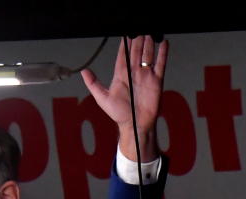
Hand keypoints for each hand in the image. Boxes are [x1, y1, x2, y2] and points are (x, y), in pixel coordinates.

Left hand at [81, 36, 167, 161]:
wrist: (135, 124)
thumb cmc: (119, 114)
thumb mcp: (102, 98)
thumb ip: (93, 83)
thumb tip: (83, 71)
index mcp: (121, 75)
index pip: (122, 56)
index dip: (124, 45)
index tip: (125, 33)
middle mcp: (134, 73)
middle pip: (136, 52)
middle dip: (137, 39)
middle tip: (138, 27)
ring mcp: (146, 75)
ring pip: (148, 54)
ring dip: (148, 43)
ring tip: (148, 30)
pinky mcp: (156, 79)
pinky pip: (160, 63)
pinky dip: (162, 53)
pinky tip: (163, 42)